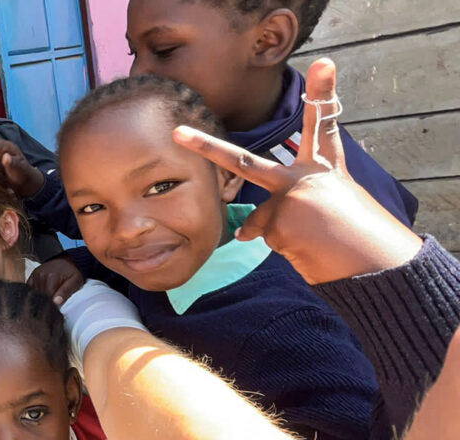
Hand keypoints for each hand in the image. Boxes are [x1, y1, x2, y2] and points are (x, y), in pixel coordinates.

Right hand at [28, 254, 83, 304]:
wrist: (67, 260)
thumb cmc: (73, 272)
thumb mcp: (75, 281)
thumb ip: (65, 292)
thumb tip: (56, 302)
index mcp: (51, 277)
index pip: (47, 297)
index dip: (52, 305)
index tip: (56, 309)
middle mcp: (41, 275)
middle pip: (40, 296)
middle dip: (46, 302)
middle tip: (53, 305)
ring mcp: (36, 274)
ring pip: (34, 293)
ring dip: (40, 298)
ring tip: (48, 299)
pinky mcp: (33, 275)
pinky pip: (29, 288)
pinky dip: (33, 293)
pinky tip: (40, 295)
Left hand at [172, 58, 421, 283]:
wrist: (375, 262)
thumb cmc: (355, 234)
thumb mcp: (329, 204)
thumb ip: (285, 204)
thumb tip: (239, 233)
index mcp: (323, 166)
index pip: (323, 124)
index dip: (324, 93)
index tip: (325, 63)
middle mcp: (302, 177)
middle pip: (242, 161)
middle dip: (205, 148)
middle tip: (178, 133)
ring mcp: (287, 199)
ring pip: (260, 221)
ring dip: (279, 234)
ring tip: (315, 239)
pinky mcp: (279, 224)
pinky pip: (265, 238)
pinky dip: (282, 247)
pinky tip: (308, 249)